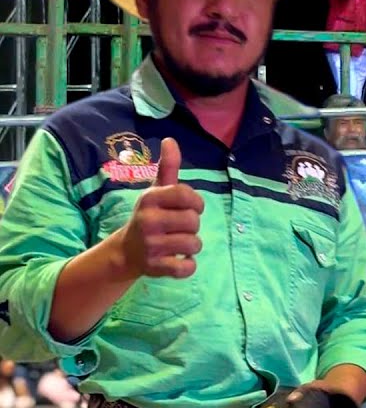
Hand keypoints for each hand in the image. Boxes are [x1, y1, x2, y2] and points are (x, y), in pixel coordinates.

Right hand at [119, 138, 203, 278]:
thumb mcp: (157, 191)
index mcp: (150, 199)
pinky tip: (175, 260)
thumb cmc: (150, 216)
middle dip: (192, 226)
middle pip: (195, 222)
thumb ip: (168, 167)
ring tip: (175, 243)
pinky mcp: (155, 267)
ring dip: (191, 245)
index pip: (189, 196)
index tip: (189, 207)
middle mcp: (148, 220)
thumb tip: (170, 140)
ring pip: (194, 244)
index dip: (196, 203)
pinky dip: (187, 266)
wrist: (126, 251)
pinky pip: (188, 268)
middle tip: (177, 228)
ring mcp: (150, 245)